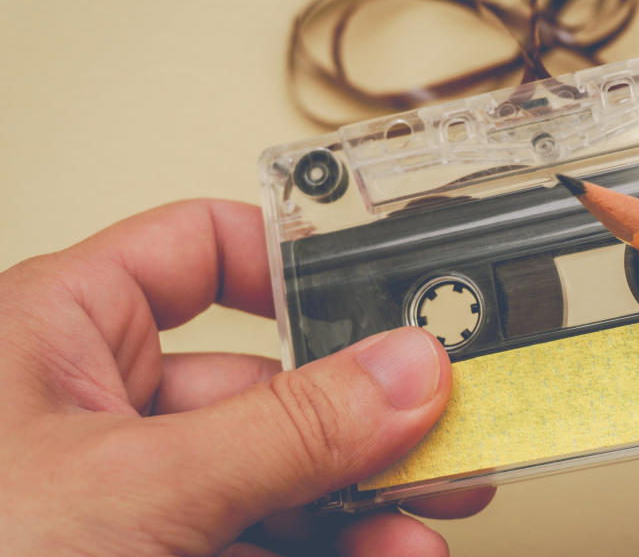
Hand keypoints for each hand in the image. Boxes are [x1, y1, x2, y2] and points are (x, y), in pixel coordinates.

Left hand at [0, 200, 492, 555]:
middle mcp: (100, 406)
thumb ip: (282, 430)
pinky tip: (387, 551)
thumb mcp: (133, 489)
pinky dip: (331, 548)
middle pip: (264, 381)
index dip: (290, 260)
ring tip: (430, 505)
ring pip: (274, 475)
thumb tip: (401, 371)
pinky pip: (261, 540)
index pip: (199, 250)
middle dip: (359, 411)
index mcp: (63, 331)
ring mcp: (132, 497)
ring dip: (361, 494)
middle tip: (437, 420)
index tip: (380, 291)